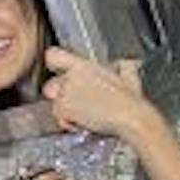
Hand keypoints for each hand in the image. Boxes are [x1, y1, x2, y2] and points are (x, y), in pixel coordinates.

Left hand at [41, 46, 163, 144]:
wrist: (129, 117)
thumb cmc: (130, 99)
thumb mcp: (129, 74)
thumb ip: (122, 65)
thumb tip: (124, 63)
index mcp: (83, 65)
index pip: (52, 55)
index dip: (53, 65)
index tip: (59, 73)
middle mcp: (70, 77)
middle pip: (49, 86)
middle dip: (58, 96)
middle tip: (76, 103)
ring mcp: (64, 94)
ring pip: (54, 104)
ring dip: (66, 112)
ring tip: (84, 116)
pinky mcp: (63, 110)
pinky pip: (59, 118)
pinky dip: (69, 124)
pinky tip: (85, 124)